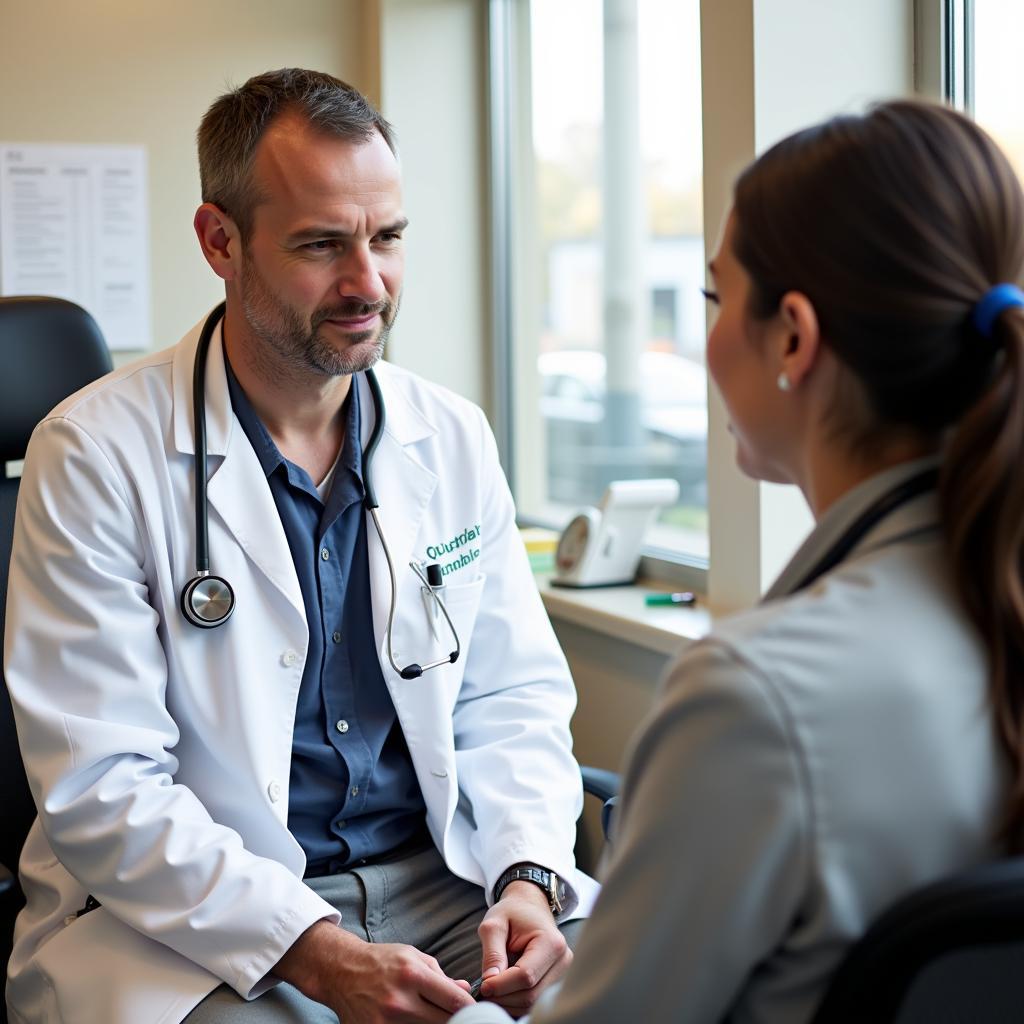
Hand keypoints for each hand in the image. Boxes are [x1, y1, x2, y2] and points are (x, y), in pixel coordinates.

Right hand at [274, 920, 474, 1022]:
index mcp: (413, 975)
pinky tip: (420, 1023)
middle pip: (444, 1023)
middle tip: (466, 1020)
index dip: (472, 1010)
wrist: (342, 970)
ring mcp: (386, 1021)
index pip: (454, 1001)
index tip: (481, 1013)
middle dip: (458, 1022)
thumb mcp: (414, 957)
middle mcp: (400, 1000)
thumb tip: (465, 991)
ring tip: (440, 1018)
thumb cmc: (383, 960)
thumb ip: (441, 976)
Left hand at [476, 883, 572, 1016]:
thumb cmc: (511, 913)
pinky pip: (534, 1003)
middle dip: (503, 997)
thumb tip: (489, 982)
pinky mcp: (556, 983)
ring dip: (508, 1003)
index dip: (501, 985)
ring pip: (533, 1004)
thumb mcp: (494, 924)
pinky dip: (515, 1002)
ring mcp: (563, 974)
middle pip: (530, 995)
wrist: (529, 907)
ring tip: (492, 989)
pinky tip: (504, 992)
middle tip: (482, 991)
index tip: (482, 985)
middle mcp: (563, 961)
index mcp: (551, 943)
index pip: (526, 976)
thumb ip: (492, 953)